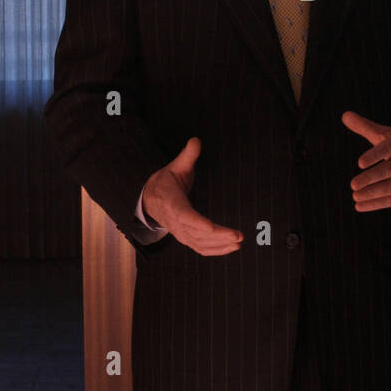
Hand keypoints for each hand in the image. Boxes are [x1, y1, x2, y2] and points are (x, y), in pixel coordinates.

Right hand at [141, 137, 243, 255]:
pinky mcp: (186, 238)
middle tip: (238, 235)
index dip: (197, 223)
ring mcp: (181, 232)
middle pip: (197, 233)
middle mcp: (176, 222)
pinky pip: (201, 248)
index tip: (211, 227)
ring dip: (220, 245)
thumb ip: (187, 155)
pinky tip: (232, 248)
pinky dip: (216, 251)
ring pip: (200, 244)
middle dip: (218, 236)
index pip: (184, 216)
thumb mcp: (175, 166)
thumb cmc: (166, 181)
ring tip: (239, 241)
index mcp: (171, 203)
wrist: (151, 199)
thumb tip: (196, 140)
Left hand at [342, 111, 390, 211]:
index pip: (390, 148)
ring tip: (355, 196)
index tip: (360, 163)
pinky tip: (359, 206)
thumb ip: (365, 126)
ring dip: (373, 193)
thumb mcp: (387, 133)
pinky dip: (376, 204)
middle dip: (372, 178)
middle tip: (353, 184)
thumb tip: (345, 116)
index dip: (375, 155)